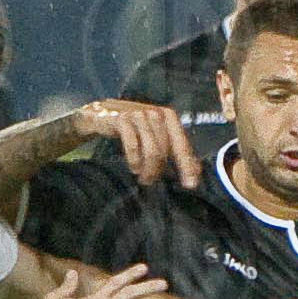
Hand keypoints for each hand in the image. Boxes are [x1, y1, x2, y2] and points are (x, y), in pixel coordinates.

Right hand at [77, 99, 201, 187]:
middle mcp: (156, 113)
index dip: (187, 165)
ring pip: (151, 150)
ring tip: (143, 178)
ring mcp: (139, 114)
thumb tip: (196, 172)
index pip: (182, 144)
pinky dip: (135, 160)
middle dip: (159, 170)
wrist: (101, 114)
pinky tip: (134, 168)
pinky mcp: (122, 119)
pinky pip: (133, 145)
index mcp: (168, 116)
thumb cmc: (133, 128)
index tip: (190, 185)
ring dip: (148, 169)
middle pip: (165, 150)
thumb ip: (174, 150)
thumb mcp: (155, 136)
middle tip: (150, 182)